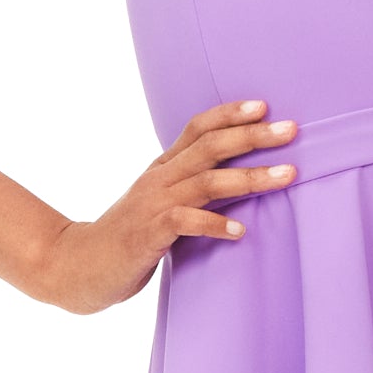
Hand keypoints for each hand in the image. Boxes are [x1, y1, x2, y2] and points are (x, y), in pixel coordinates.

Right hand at [27, 97, 296, 314]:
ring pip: (208, 182)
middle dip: (253, 136)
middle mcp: (160, 178)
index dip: (230, 113)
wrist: (80, 266)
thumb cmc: (129, 237)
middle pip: (211, 147)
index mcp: (163, 167)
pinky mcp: (150, 233)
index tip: (265, 106)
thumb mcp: (159, 202)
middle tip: (292, 130)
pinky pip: (187, 223)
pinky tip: (240, 231)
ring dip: (251, 177)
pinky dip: (215, 225)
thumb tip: (238, 178)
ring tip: (287, 175)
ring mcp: (154, 204)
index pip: (197, 128)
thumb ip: (190, 187)